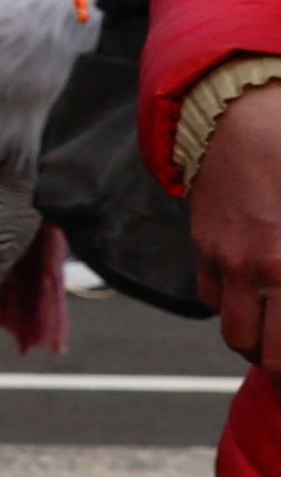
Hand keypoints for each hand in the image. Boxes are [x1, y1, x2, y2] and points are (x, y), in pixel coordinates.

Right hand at [199, 84, 280, 363]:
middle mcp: (254, 271)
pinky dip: (234, 305)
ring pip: (232, 328)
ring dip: (256, 337)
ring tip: (279, 329)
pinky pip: (212, 296)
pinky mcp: (204, 245)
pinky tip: (257, 293)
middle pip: (256, 350)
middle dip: (278, 360)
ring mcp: (223, 259)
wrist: (243, 116)